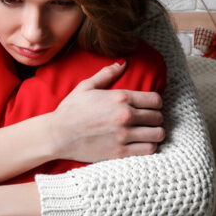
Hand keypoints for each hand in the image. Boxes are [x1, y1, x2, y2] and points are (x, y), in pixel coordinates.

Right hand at [48, 61, 164, 162]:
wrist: (58, 135)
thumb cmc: (70, 110)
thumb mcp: (86, 87)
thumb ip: (107, 74)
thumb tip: (123, 63)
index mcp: (120, 97)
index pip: (155, 100)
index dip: (155, 103)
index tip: (150, 106)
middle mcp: (125, 115)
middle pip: (158, 117)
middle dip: (155, 118)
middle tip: (147, 120)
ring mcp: (124, 135)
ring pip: (158, 134)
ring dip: (154, 133)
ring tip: (147, 133)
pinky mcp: (120, 152)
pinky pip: (148, 149)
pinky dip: (149, 147)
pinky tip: (141, 144)